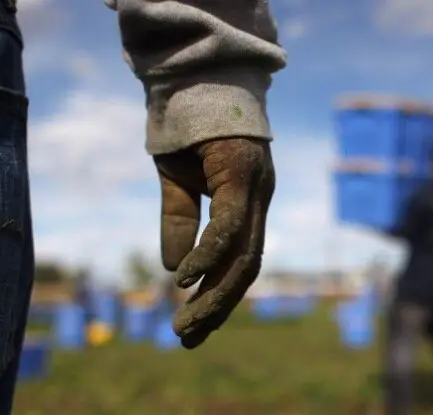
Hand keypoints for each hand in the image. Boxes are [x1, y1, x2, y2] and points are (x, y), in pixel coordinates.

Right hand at [153, 138, 274, 348]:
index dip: (220, 296)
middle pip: (247, 267)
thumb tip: (173, 271)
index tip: (195, 325)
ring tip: (185, 325)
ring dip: (215, 295)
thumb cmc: (188, 128)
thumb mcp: (177, 183)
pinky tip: (185, 279)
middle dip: (218, 307)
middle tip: (188, 339)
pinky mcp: (241, 172)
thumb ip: (178, 222)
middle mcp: (258, 199)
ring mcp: (254, 187)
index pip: (242, 260)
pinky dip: (208, 254)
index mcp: (247, 203)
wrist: (193, 76)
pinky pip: (228, 223)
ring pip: (244, 254)